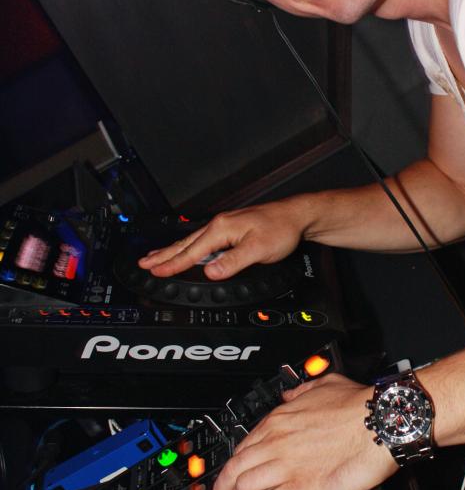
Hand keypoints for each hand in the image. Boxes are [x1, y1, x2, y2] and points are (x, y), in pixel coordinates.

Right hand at [138, 199, 306, 278]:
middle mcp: (219, 225)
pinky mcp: (230, 229)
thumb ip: (232, 262)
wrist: (296, 216)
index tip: (156, 272)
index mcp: (222, 229)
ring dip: (171, 250)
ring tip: (155, 256)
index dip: (173, 265)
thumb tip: (211, 273)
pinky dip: (188, 246)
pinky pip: (202, 239)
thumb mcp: (257, 250)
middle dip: (163, 255)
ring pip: (191, 241)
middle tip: (143, 263)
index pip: (192, 252)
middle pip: (185, 244)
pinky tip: (185, 249)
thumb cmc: (281, 229)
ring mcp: (224, 226)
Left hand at [212, 373, 397, 489]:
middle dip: (222, 487)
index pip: (243, 443)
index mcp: (280, 419)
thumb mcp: (324, 384)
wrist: (380, 424)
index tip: (232, 470)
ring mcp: (286, 467)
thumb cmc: (358, 406)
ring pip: (243, 488)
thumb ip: (301, 390)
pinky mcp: (300, 489)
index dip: (234, 461)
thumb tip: (290, 395)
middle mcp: (276, 442)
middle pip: (234, 467)